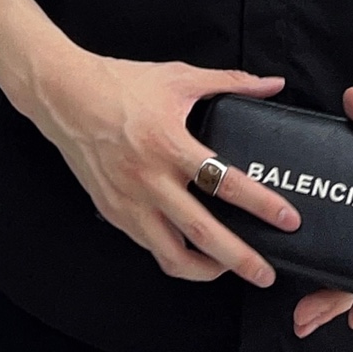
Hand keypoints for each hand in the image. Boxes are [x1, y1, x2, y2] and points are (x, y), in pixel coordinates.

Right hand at [31, 51, 300, 287]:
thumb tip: (272, 84)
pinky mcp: (113, 211)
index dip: (261, 204)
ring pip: (169, 254)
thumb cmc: (122, 84)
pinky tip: (190, 251)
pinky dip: (172, 255)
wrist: (64, 96)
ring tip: (227, 270)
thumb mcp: (179, 77)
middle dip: (239, 258)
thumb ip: (230, 82)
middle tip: (266, 274)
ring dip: (203, 269)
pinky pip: (148, 245)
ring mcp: (128, 201)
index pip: (225, 182)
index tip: (287, 220)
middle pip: (202, 233)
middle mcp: (150, 180)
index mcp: (169, 144)